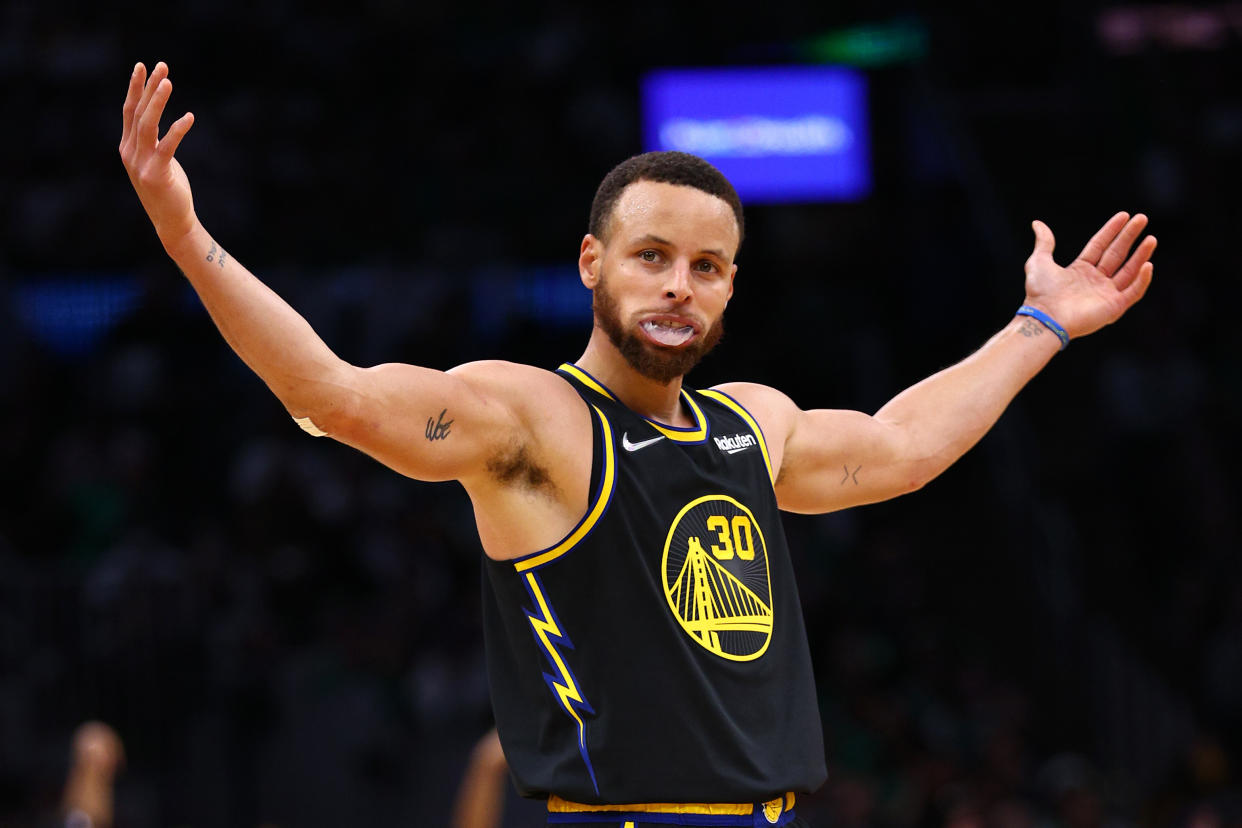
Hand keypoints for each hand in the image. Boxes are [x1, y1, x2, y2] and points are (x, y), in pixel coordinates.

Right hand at [119, 61, 197, 246]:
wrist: (172, 221)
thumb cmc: (167, 189)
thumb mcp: (156, 160)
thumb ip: (152, 141)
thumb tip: (157, 120)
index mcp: (127, 147)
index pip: (130, 111)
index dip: (136, 88)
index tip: (143, 66)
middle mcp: (129, 152)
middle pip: (137, 112)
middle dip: (148, 87)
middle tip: (160, 66)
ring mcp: (140, 164)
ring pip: (147, 125)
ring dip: (158, 102)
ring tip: (169, 82)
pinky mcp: (156, 174)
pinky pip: (167, 146)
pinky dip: (177, 130)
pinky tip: (189, 117)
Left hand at [1023, 212, 1155, 338]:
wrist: (1046, 318)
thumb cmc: (1040, 293)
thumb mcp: (1039, 261)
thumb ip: (1044, 242)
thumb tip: (1037, 223)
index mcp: (1079, 270)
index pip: (1100, 245)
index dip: (1112, 230)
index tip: (1124, 215)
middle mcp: (1095, 281)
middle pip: (1117, 254)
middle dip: (1129, 236)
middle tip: (1142, 218)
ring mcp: (1106, 294)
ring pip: (1129, 271)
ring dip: (1141, 255)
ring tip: (1151, 238)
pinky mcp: (1114, 307)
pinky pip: (1134, 292)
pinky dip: (1142, 280)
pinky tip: (1148, 264)